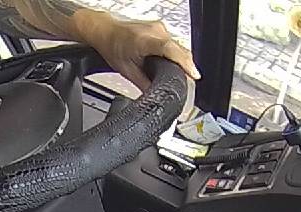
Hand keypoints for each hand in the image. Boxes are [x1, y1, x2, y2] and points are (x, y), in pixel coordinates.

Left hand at [83, 17, 199, 91]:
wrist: (107, 31)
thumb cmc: (112, 47)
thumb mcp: (126, 70)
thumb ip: (143, 84)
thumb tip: (155, 95)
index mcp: (144, 40)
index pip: (169, 50)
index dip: (183, 63)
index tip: (193, 75)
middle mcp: (155, 31)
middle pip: (179, 50)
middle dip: (185, 66)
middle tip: (187, 81)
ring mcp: (160, 27)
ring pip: (179, 46)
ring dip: (181, 60)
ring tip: (179, 73)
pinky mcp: (162, 29)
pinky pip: (174, 43)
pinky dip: (176, 54)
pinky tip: (173, 63)